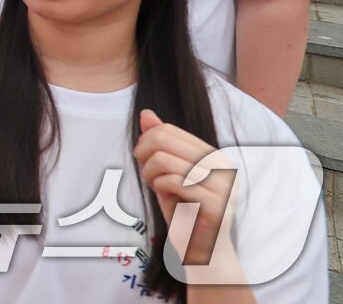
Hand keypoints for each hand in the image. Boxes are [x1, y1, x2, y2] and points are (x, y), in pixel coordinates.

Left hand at [132, 109, 237, 266]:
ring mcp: (222, 184)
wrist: (201, 251)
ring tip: (157, 187)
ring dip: (150, 175)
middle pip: (162, 139)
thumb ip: (160, 144)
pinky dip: (160, 188)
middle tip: (147, 175)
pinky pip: (171, 181)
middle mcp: (222, 165)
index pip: (168, 130)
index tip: (143, 161)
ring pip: (163, 159)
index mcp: (214, 155)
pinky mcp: (215, 203)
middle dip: (144, 156)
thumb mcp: (167, 173)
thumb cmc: (183, 212)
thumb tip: (146, 113)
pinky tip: (166, 198)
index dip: (145, 143)